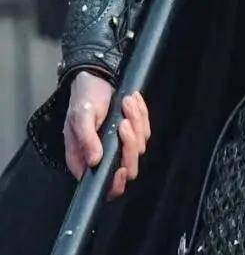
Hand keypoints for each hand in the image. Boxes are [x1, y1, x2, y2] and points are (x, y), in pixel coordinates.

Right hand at [64, 71, 150, 198]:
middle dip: (130, 145)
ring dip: (136, 122)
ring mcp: (120, 144)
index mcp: (84, 159)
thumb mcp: (81, 116)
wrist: (96, 76)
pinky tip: (132, 100)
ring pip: (139, 146)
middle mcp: (103, 156)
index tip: (121, 168)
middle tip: (124, 122)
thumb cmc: (84, 97)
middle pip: (128, 167)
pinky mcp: (133, 131)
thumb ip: (86, 139)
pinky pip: (145, 129)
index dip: (114, 184)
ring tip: (126, 102)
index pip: (103, 185)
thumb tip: (95, 161)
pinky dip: (141, 114)